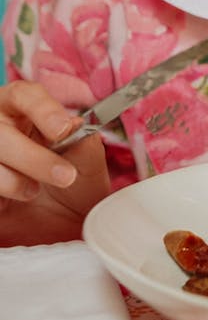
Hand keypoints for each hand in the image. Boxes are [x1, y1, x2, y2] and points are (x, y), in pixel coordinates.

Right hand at [0, 80, 110, 245]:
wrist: (60, 225)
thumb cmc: (74, 184)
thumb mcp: (87, 164)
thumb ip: (83, 142)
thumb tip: (74, 124)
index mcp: (25, 109)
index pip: (25, 94)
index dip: (43, 109)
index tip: (63, 130)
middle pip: (1, 130)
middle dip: (33, 157)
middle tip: (65, 177)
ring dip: (13, 180)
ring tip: (34, 192)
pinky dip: (0, 195)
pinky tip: (8, 204)